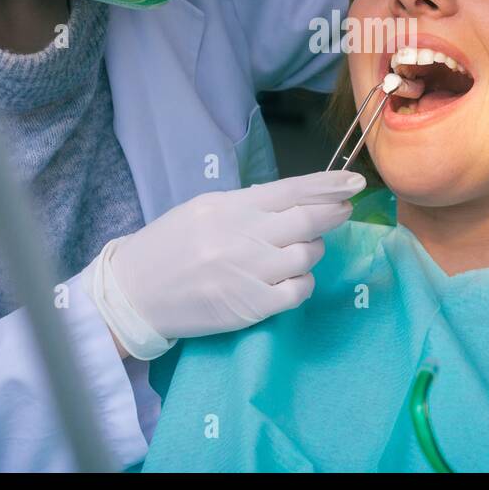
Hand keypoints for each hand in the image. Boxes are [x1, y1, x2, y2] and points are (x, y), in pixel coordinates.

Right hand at [83, 170, 364, 358]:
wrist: (134, 292)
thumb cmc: (169, 246)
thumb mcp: (204, 209)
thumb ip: (248, 204)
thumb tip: (294, 199)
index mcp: (231, 207)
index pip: (292, 190)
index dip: (328, 185)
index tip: (354, 183)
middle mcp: (243, 237)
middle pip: (308, 221)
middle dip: (332, 213)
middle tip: (343, 210)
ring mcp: (249, 273)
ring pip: (307, 256)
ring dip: (313, 250)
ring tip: (298, 249)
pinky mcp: (251, 306)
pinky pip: (298, 291)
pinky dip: (302, 282)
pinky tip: (290, 278)